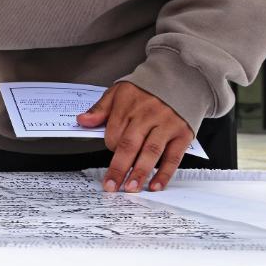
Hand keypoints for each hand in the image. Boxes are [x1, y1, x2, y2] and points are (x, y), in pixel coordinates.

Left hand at [76, 82, 194, 192]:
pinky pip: (173, 157)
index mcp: (129, 105)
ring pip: (150, 152)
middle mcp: (148, 116)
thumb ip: (100, 108)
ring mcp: (167, 126)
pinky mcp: (183, 134)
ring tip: (130, 188)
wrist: (181, 78)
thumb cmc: (147, 89)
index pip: (114, 132)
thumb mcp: (119, 91)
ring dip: (139, 172)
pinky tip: (155, 186)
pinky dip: (164, 173)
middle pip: (130, 145)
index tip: (110, 152)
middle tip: (111, 186)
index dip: (109, 146)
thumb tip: (82, 121)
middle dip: (119, 168)